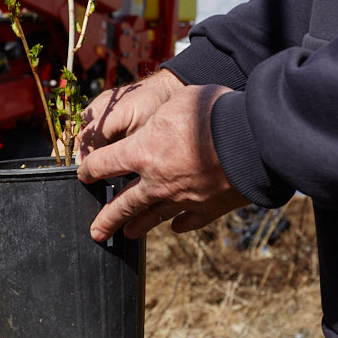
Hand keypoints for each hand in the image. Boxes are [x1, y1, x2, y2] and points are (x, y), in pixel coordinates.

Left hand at [77, 83, 248, 240]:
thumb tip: (158, 124)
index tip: (85, 174)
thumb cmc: (212, 113)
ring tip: (127, 234)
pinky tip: (175, 227)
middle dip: (107, 218)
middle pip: (124, 204)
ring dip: (138, 226)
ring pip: (153, 217)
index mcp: (142, 152)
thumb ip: (160, 119)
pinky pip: (188, 220)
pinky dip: (180, 224)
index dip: (90, 170)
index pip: (104, 165)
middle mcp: (156, 182)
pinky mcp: (208, 208)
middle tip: (96, 232)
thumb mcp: (176, 103)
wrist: (252, 140)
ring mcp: (182, 198)